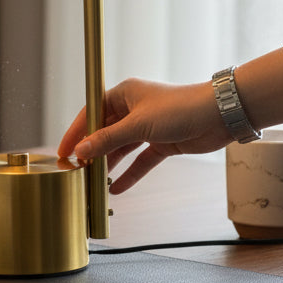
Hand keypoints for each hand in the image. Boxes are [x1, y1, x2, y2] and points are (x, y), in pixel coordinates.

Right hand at [57, 78, 229, 192]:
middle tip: (76, 170)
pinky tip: (117, 188)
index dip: (76, 132)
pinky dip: (130, 173)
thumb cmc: (180, 107)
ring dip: (109, 164)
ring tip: (93, 182)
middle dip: (92, 151)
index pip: (91, 113)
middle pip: (105, 132)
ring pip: (122, 148)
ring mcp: (148, 127)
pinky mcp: (162, 143)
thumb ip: (108, 139)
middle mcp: (133, 109)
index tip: (63, 151)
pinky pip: (140, 160)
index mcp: (123, 94)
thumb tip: (82, 149)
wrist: (218, 115)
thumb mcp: (138, 124)